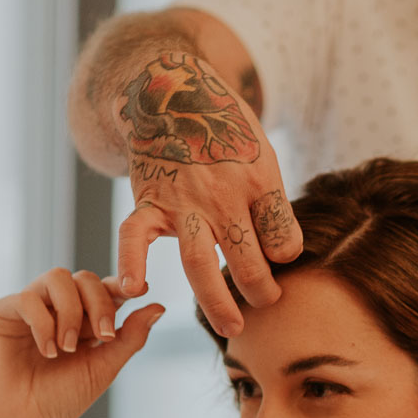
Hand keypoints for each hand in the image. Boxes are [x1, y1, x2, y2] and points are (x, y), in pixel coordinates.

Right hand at [0, 268, 163, 417]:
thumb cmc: (61, 400)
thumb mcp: (104, 367)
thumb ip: (130, 337)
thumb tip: (158, 306)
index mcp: (82, 319)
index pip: (104, 289)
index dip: (122, 286)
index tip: (141, 289)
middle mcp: (55, 308)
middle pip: (84, 278)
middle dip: (100, 303)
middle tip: (103, 336)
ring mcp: (28, 307)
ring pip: (57, 277)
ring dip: (71, 312)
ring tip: (68, 348)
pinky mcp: (0, 312)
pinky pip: (28, 297)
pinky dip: (43, 324)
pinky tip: (47, 352)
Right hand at [116, 51, 301, 334]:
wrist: (173, 88)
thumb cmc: (223, 128)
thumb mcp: (262, 152)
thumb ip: (271, 202)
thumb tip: (284, 255)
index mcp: (258, 180)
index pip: (283, 238)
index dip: (286, 257)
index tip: (281, 262)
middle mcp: (222, 194)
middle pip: (248, 260)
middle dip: (261, 292)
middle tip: (266, 303)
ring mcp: (184, 200)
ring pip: (200, 262)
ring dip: (218, 302)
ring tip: (232, 328)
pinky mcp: (150, 201)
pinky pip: (135, 235)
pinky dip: (131, 261)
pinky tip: (135, 289)